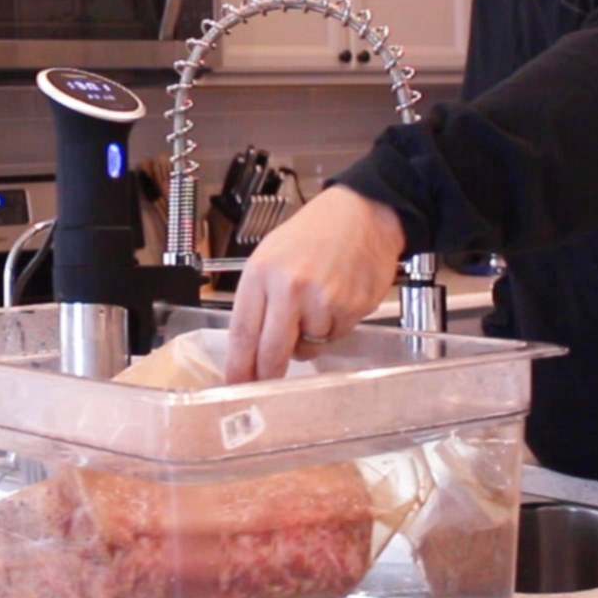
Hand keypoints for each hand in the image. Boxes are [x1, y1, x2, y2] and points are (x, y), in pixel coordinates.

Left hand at [224, 185, 404, 382]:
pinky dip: (333, 328)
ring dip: (308, 341)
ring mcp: (324, 300)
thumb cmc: (314, 233)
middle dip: (268, 375)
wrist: (363, 213)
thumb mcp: (270, 255)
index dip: (238, 366)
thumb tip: (249, 346)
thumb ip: (258, 298)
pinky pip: (336, 337)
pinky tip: (336, 301)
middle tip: (265, 383)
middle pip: (272, 353)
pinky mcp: (352, 308)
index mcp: (262, 272)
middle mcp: (291, 288)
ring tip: (315, 306)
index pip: (243, 332)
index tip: (234, 384)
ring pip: (308, 349)